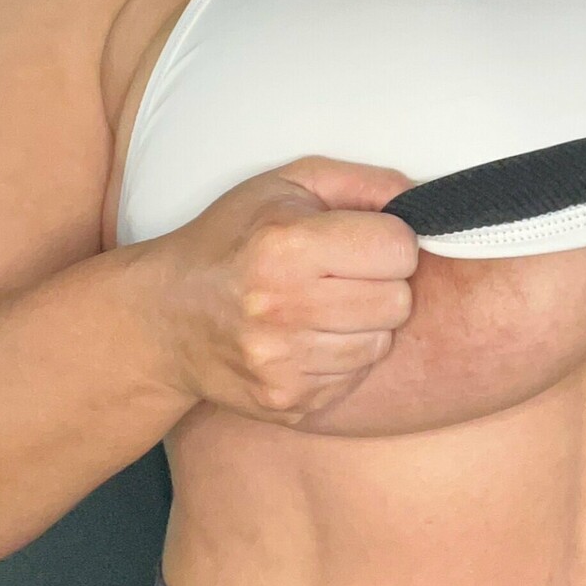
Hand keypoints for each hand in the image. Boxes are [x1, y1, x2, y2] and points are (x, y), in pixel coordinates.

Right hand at [140, 156, 420, 423]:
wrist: (165, 317)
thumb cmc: (232, 240)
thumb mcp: (286, 186)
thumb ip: (361, 183)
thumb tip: (420, 198)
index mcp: (286, 246)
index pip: (399, 249)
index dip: (387, 240)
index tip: (360, 241)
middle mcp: (283, 309)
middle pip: (399, 301)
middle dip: (381, 284)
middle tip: (341, 277)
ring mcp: (284, 364)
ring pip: (381, 343)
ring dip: (363, 324)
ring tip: (321, 308)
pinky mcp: (287, 403)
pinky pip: (354, 378)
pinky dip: (341, 358)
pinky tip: (306, 339)